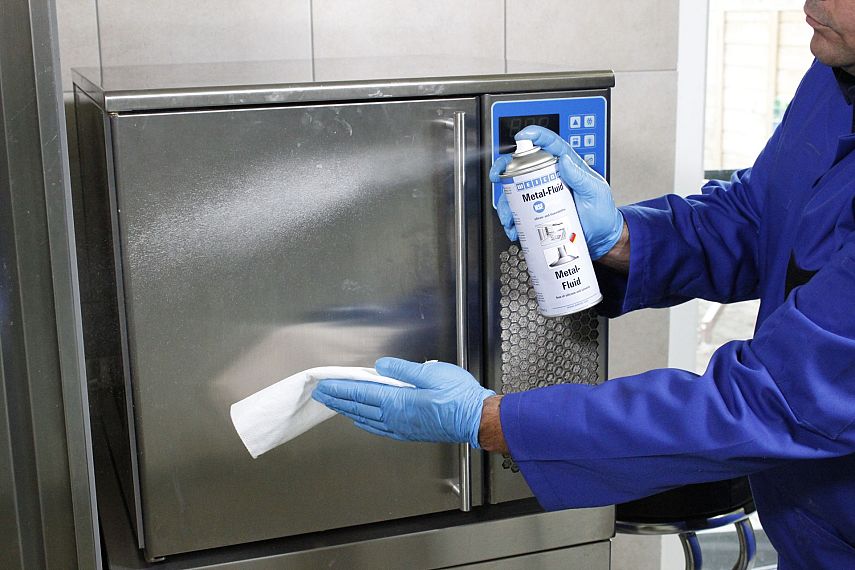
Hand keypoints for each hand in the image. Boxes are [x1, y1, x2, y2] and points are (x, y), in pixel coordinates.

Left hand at [312, 358, 494, 447]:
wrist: (476, 419)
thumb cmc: (459, 396)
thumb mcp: (431, 372)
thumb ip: (403, 370)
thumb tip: (381, 366)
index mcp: (397, 401)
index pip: (360, 392)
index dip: (340, 388)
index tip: (325, 385)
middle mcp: (394, 417)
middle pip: (358, 407)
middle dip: (338, 399)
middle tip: (322, 394)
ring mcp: (401, 427)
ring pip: (366, 418)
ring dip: (348, 410)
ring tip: (335, 405)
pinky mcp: (409, 432)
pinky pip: (379, 428)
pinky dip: (364, 422)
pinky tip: (361, 420)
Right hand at [488, 126, 624, 259]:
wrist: (601, 237)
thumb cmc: (601, 212)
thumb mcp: (595, 191)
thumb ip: (581, 176)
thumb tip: (564, 159)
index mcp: (567, 166)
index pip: (550, 144)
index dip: (535, 136)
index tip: (521, 137)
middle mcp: (550, 177)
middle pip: (522, 164)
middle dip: (504, 167)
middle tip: (498, 175)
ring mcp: (541, 195)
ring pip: (515, 190)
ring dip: (506, 201)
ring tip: (509, 215)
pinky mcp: (537, 212)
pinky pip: (518, 212)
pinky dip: (511, 220)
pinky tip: (514, 228)